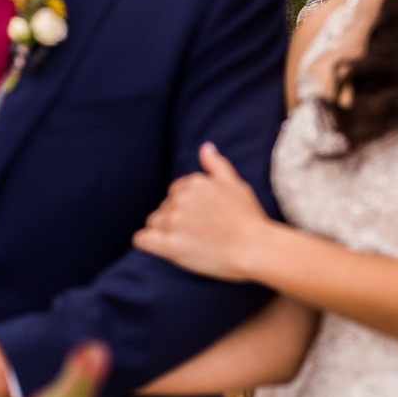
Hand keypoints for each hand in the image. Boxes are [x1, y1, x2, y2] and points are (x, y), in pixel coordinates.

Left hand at [135, 143, 275, 281]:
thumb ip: (217, 165)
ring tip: (189, 241)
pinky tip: (164, 247)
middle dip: (176, 217)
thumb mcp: (236, 184)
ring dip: (165, 231)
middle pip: (164, 206)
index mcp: (195, 182)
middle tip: (200, 231)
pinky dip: (148, 243)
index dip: (189, 206)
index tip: (204, 217)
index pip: (176, 190)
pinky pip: (142, 239)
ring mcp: (173, 222)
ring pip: (153, 222)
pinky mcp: (169, 245)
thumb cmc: (249, 218)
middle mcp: (181, 198)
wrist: (255, 249)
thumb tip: (205, 147)